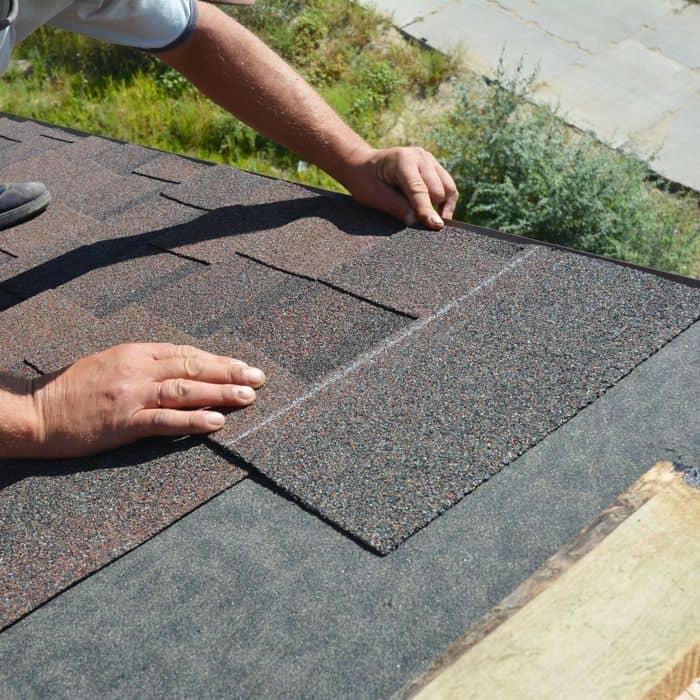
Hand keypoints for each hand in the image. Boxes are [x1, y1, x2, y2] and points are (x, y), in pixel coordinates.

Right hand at [25, 343, 265, 458]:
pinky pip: (166, 421)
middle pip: (193, 368)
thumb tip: (182, 369)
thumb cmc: (74, 388)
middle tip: (259, 378)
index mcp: (136, 353)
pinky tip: (217, 422)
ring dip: (221, 393)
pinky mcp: (124, 422)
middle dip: (230, 373)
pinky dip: (194, 421)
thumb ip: (146, 364)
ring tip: (249, 397)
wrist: (36, 410)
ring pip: (186, 391)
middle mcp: (138, 369)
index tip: (243, 365)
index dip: (218, 360)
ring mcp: (132, 395)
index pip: (186, 353)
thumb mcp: (112, 363)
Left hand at [342, 146, 458, 229]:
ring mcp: (429, 159)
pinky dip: (444, 200)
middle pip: (438, 190)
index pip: (420, 190)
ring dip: (440, 205)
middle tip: (415, 219)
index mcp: (402, 161)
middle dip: (430, 208)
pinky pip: (448, 186)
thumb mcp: (374, 196)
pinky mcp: (433, 165)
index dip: (427, 210)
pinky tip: (435, 211)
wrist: (362, 165)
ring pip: (448, 189)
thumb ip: (396, 207)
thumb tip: (416, 221)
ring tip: (428, 218)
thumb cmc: (364, 181)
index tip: (435, 225)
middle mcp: (419, 156)